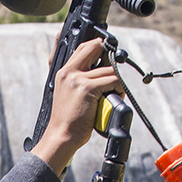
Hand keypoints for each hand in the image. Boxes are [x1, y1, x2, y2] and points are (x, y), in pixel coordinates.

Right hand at [31, 39, 122, 174]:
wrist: (62, 135)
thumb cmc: (68, 120)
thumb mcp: (68, 94)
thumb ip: (79, 80)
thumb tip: (100, 71)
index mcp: (63, 72)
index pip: (82, 47)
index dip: (97, 45)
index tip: (106, 49)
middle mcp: (69, 72)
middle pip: (95, 47)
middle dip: (109, 56)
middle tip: (115, 68)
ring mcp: (78, 79)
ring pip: (109, 69)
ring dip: (116, 81)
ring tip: (113, 94)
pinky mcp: (88, 88)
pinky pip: (113, 81)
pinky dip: (119, 89)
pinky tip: (114, 98)